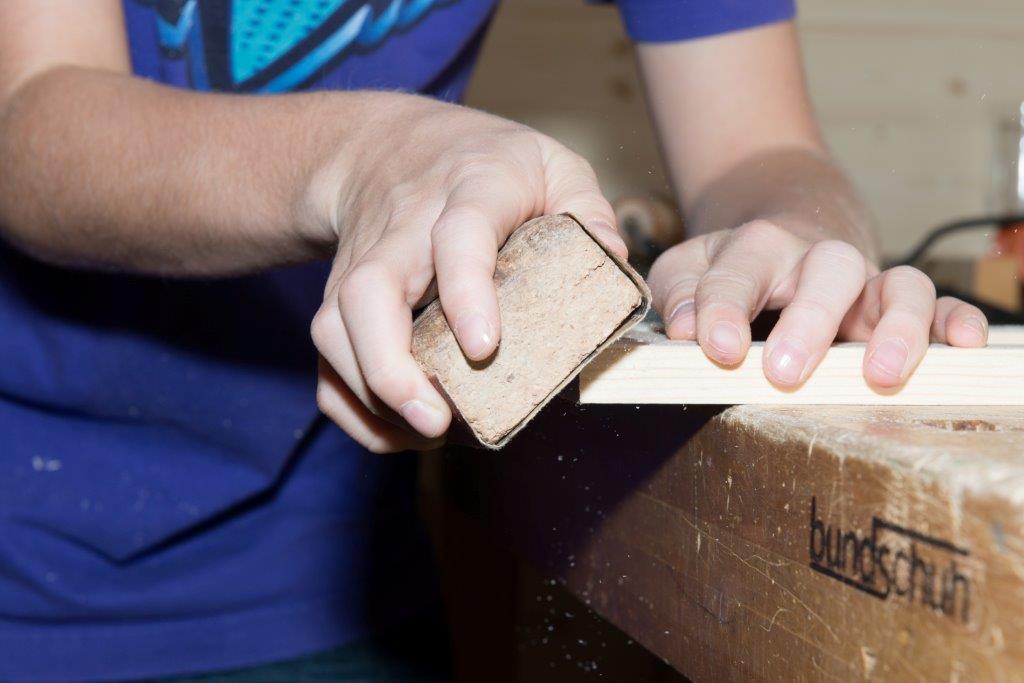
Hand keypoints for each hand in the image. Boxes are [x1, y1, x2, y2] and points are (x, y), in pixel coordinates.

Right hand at [309, 93, 624, 451]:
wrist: (386, 148)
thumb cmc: (485, 163)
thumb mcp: (553, 164)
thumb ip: (588, 212)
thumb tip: (613, 271)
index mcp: (468, 191)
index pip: (458, 236)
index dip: (466, 291)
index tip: (484, 348)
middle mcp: (402, 231)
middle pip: (367, 294)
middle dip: (390, 368)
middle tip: (434, 420)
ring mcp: (361, 266)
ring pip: (334, 330)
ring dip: (370, 395)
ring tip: (428, 432)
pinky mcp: (338, 299)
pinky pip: (325, 360)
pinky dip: (351, 406)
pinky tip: (399, 428)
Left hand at [647, 220, 987, 388]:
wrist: (784, 235)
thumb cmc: (735, 265)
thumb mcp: (692, 267)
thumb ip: (680, 292)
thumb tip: (682, 328)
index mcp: (758, 247)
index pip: (739, 272)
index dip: (725, 308)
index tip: (717, 347)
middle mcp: (819, 260)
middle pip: (829, 272)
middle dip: (810, 322)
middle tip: (784, 372)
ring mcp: (867, 282)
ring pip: (899, 285)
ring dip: (896, 328)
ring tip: (879, 376)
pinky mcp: (898, 304)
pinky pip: (940, 305)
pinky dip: (955, 322)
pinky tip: (964, 345)